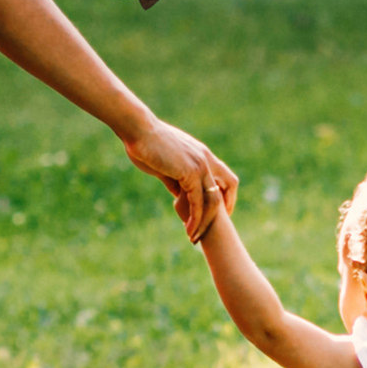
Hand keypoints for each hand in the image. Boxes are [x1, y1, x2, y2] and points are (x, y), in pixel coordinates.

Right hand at [124, 118, 237, 242]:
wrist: (138, 130)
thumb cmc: (145, 144)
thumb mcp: (165, 165)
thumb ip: (175, 180)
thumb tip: (178, 195)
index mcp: (202, 154)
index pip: (225, 177)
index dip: (225, 195)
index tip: (218, 212)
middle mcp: (206, 159)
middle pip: (228, 187)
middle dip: (223, 211)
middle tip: (212, 229)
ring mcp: (200, 165)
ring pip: (213, 200)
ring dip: (205, 221)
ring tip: (194, 237)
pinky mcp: (190, 173)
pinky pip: (198, 202)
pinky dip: (195, 218)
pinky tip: (188, 229)